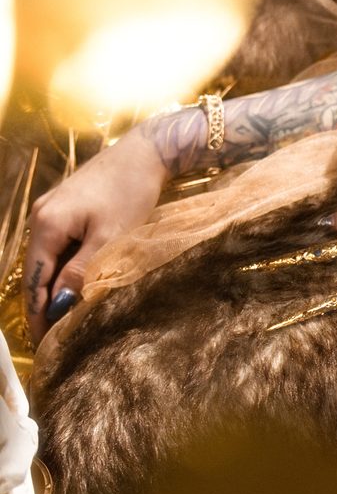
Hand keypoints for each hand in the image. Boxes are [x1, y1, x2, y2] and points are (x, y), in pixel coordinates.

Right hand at [23, 127, 170, 340]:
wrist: (144, 153)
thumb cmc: (131, 192)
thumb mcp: (110, 238)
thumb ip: (82, 271)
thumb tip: (60, 305)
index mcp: (47, 224)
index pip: (34, 280)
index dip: (38, 312)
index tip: (45, 341)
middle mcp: (41, 217)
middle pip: (36, 271)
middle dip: (43, 304)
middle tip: (53, 336)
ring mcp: (50, 211)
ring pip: (46, 260)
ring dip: (53, 288)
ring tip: (64, 318)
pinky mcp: (64, 209)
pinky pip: (56, 246)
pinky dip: (62, 269)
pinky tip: (72, 286)